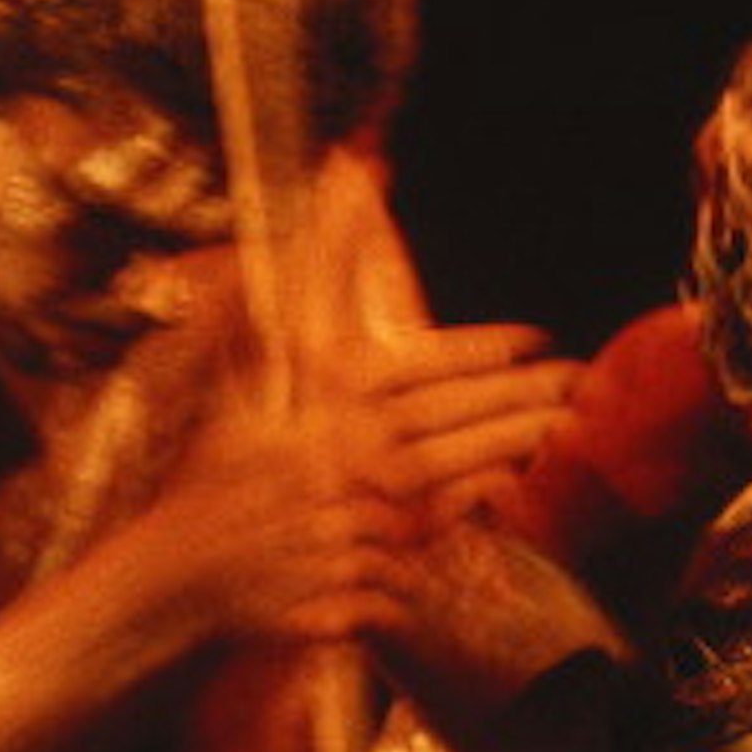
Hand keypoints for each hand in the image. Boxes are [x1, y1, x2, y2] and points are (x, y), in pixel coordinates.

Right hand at [136, 321, 575, 651]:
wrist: (178, 570)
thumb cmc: (214, 466)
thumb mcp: (243, 372)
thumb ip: (304, 281)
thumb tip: (348, 173)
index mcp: (313, 404)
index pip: (416, 366)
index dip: (480, 349)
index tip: (533, 336)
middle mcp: (336, 456)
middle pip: (449, 421)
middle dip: (519, 398)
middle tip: (574, 379)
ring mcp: (344, 521)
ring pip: (448, 479)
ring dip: (507, 451)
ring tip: (556, 427)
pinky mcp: (348, 578)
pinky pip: (423, 544)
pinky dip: (462, 517)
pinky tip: (501, 491)